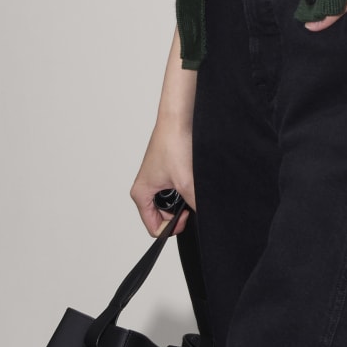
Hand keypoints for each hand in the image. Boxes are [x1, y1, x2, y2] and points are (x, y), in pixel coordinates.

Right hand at [130, 120, 195, 236]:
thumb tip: (205, 216)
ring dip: (181, 200)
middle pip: (161, 216)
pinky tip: (191, 179)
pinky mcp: (165, 171)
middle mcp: (145, 187)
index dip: (172, 227)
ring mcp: (155, 179)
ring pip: (168, 203)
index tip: (186, 215)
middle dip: (177, 213)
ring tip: (190, 186)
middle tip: (191, 202)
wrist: (178, 119)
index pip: (154, 227)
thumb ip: (194, 202)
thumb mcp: (186, 180)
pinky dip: (183, 189)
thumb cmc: (173, 144)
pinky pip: (174, 190)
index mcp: (141, 193)